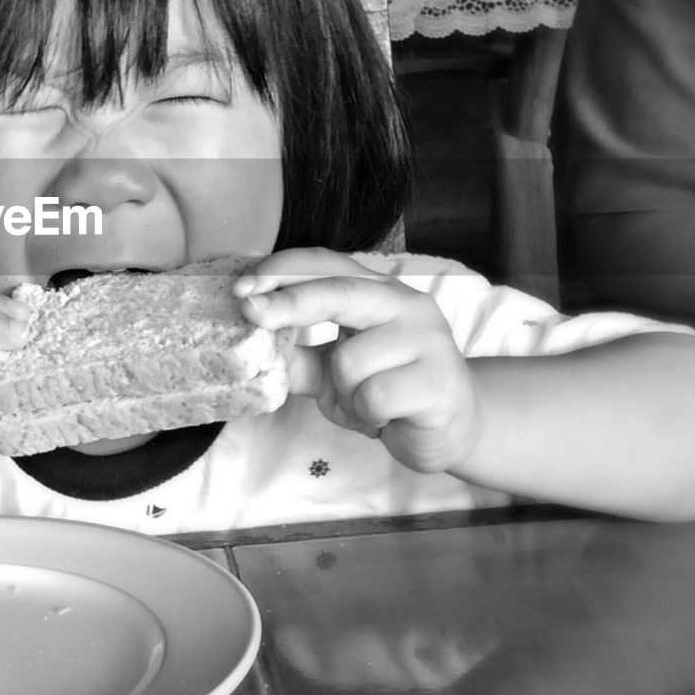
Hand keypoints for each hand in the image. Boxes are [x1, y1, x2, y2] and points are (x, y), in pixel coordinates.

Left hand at [236, 248, 479, 473]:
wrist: (452, 429)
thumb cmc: (388, 392)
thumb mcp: (333, 375)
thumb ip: (298, 359)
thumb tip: (249, 350)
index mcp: (375, 291)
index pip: (325, 265)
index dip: (281, 271)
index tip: (242, 289)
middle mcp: (404, 303)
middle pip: (337, 292)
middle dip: (289, 303)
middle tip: (250, 313)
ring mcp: (427, 338)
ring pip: (350, 360)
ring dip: (345, 393)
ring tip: (368, 402)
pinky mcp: (438, 379)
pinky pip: (374, 396)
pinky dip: (368, 414)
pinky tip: (388, 416)